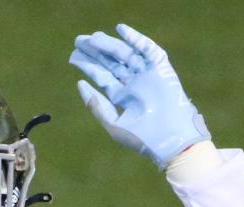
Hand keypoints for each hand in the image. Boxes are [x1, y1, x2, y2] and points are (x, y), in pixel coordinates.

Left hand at [69, 24, 209, 168]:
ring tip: (94, 38)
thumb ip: (97, 106)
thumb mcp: (113, 124)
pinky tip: (121, 30)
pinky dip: (136, 39)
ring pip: (126, 54)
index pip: (102, 77)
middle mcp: (133, 83)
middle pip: (112, 62)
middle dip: (96, 52)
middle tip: (79, 41)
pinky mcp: (160, 67)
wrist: (170, 139)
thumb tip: (80, 84)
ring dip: (110, 45)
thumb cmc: (141, 138)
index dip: (88, 66)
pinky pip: (148, 49)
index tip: (74, 57)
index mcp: (122, 97)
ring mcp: (147, 74)